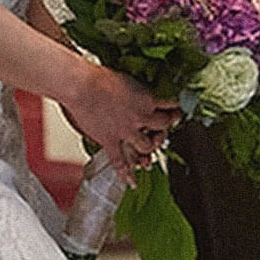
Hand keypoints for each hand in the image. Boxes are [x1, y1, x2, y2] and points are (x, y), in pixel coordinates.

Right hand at [63, 64, 182, 176]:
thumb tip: (135, 90)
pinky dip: (126, 173)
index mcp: (146, 99)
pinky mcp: (111, 142)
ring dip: (151, 148)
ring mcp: (127, 132)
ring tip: (152, 150)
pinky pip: (120, 162)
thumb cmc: (99, 77)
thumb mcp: (126, 78)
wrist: (83, 87)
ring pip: (147, 146)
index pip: (169, 104)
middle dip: (166, 128)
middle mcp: (141, 117)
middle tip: (166, 128)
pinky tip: (132, 182)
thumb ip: (134, 88)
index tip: (176, 107)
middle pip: (163, 126)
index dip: (174, 107)